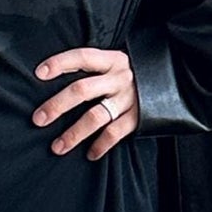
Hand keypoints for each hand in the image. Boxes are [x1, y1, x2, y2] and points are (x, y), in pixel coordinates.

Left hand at [31, 44, 139, 158]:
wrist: (173, 83)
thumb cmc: (131, 75)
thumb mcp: (114, 64)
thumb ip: (92, 69)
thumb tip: (52, 78)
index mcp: (111, 60)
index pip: (82, 57)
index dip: (60, 63)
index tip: (39, 73)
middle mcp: (119, 78)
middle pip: (82, 90)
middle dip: (57, 105)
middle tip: (39, 119)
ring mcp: (129, 99)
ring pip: (95, 117)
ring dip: (74, 133)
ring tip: (57, 146)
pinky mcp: (139, 118)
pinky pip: (114, 134)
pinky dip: (100, 145)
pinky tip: (89, 154)